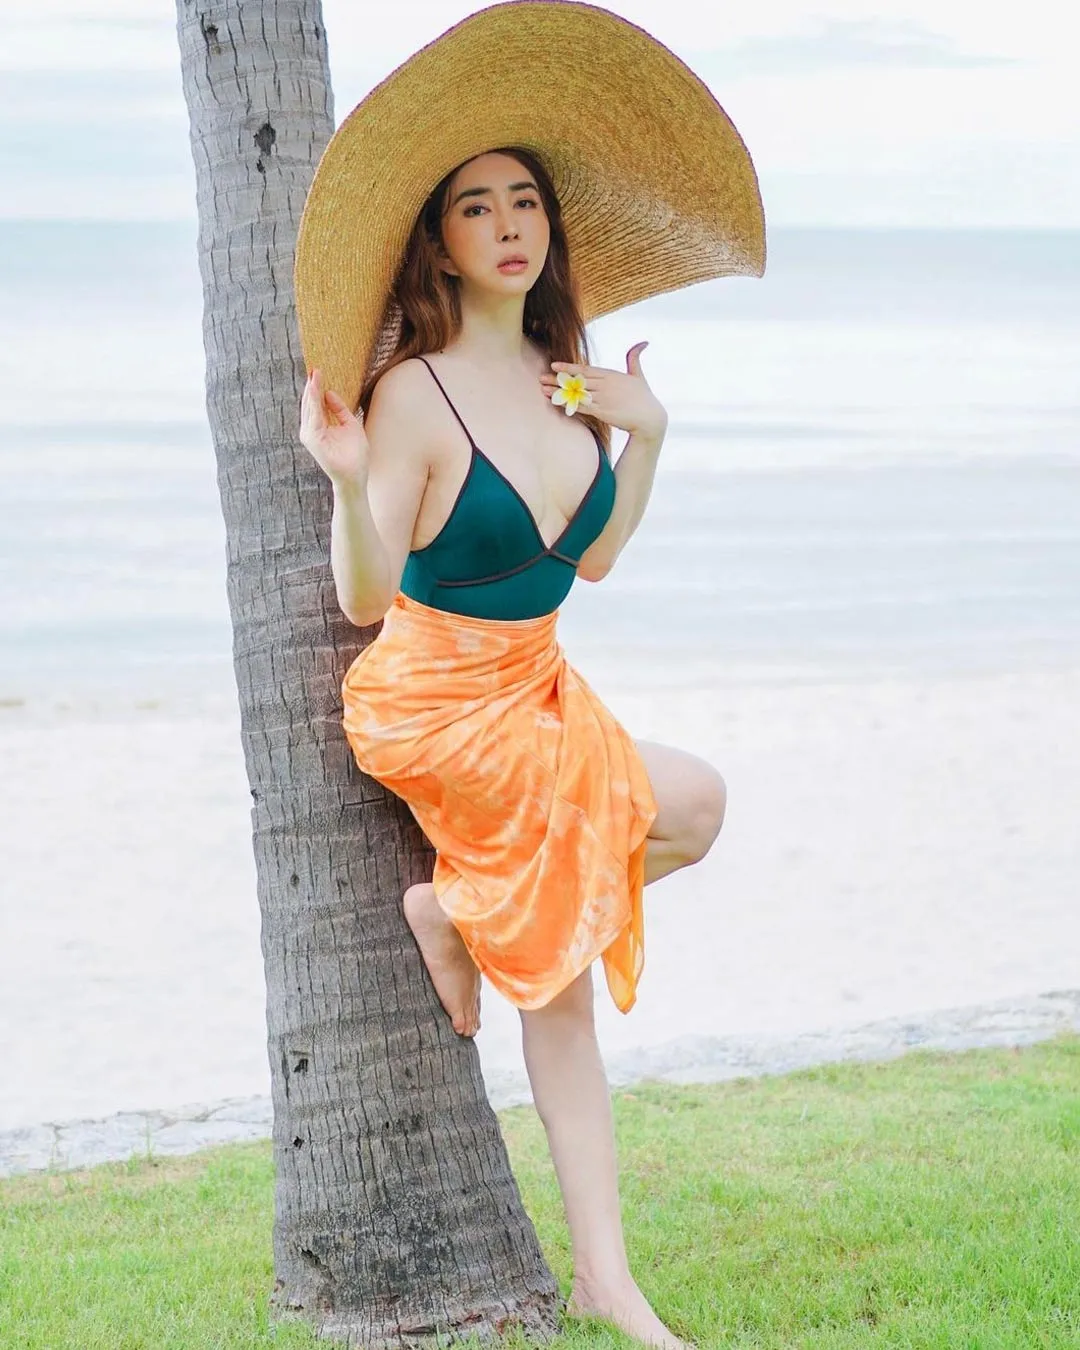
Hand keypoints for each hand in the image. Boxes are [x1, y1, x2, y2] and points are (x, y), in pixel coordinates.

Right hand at [298, 368, 368, 485]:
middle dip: (312, 386)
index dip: (317, 388)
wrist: (355, 475)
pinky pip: (313, 417)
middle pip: (310, 403)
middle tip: (314, 369)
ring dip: (312, 391)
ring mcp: (311, 435)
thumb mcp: (350, 425)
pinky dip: (314, 402)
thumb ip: (340, 409)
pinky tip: (316, 390)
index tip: (318, 371)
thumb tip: (329, 392)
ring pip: (309, 408)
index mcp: (320, 427)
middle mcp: (312, 430)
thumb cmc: (354, 454)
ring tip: (314, 375)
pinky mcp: (313, 440)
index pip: (316, 404)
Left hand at [539, 342, 667, 440]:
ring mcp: (603, 398)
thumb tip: (643, 342)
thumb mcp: (639, 375)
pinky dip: (569, 404)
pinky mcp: (602, 412)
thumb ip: (635, 358)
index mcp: (611, 375)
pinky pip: (582, 407)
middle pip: (577, 380)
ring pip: (576, 393)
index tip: (554, 365)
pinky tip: (558, 402)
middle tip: (542, 377)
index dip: (569, 367)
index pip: (585, 369)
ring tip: (544, 389)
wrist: (650, 418)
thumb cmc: (644, 398)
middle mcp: (605, 385)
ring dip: (559, 392)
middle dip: (558, 379)